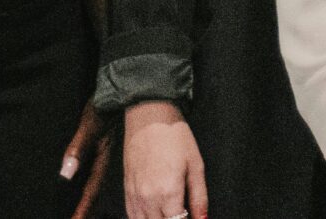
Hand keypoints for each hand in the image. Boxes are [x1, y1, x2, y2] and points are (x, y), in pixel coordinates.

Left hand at [62, 106, 110, 212]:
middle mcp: (107, 166)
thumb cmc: (104, 108)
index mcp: (102, 162)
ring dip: (92, 205)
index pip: (90, 193)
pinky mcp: (109, 155)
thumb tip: (66, 174)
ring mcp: (109, 162)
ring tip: (86, 216)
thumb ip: (77, 149)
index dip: (82, 210)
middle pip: (96, 196)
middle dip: (88, 212)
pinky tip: (91, 196)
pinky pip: (100, 179)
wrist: (125, 93)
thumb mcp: (89, 126)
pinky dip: (94, 192)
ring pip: (99, 189)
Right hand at [125, 102, 206, 218]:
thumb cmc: (175, 137)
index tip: (192, 217)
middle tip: (182, 214)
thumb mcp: (196, 164)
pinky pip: (132, 216)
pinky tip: (154, 214)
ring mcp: (135, 195)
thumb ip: (199, 197)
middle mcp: (148, 199)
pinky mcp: (127, 190)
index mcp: (168, 193)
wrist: (149, 116)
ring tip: (170, 213)